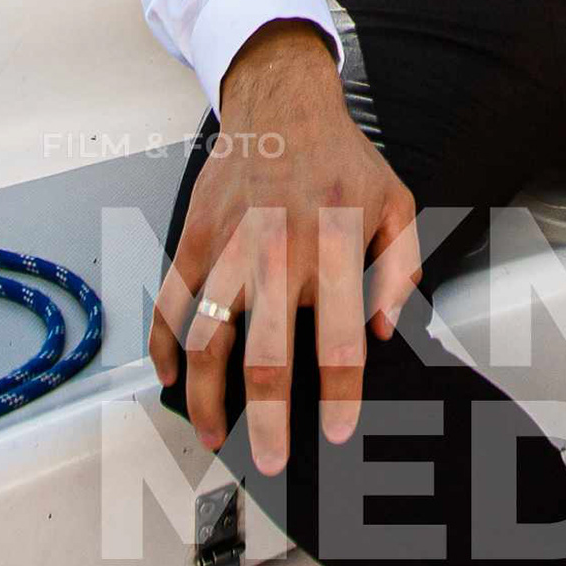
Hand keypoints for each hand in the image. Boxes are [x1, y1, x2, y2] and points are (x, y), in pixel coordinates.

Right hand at [149, 23, 421, 474]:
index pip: (339, 341)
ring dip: (205, 395)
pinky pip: (170, 301)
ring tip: (213, 432)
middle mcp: (277, 253)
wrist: (281, 103)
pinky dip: (164, 346)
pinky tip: (172, 378)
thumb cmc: (342, 160)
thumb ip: (401, 269)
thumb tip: (386, 330)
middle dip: (265, 420)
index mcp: (333, 249)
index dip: (338, 396)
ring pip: (204, 337)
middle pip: (264, 355)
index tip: (334, 434)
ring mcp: (228, 247)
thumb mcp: (397, 204)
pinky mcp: (195, 238)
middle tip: (269, 462)